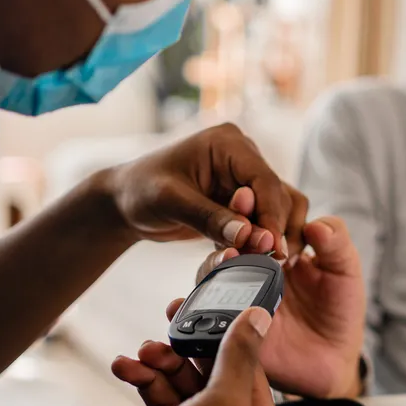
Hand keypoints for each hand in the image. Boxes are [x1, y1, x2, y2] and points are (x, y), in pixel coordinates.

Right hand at [93, 308, 281, 405]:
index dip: (224, 337)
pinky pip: (160, 402)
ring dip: (158, 366)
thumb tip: (258, 320)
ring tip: (140, 355)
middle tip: (163, 333)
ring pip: (181, 385)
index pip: (248, 365)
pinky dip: (145, 384)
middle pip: (211, 373)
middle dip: (184, 351)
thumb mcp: (220, 404)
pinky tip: (128, 370)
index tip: (202, 313)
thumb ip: (238, 358)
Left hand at [108, 123, 308, 256]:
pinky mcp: (242, 200)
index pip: (264, 180)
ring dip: (274, 236)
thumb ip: (209, 217)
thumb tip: (248, 236)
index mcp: (228, 144)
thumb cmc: (140, 190)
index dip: (272, 215)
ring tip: (263, 262)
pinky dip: (261, 240)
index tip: (272, 248)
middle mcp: (244, 156)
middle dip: (273, 229)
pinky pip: (265, 221)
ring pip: (281, 208)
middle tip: (267, 262)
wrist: (125, 201)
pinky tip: (249, 258)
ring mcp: (245, 178)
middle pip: (279, 195)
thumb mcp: (170, 202)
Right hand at [111, 212, 365, 405]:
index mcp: (275, 250)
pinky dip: (187, 311)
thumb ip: (336, 244)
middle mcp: (251, 272)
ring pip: (211, 278)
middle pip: (227, 246)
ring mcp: (238, 300)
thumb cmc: (340, 311)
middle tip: (239, 235)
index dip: (249, 208)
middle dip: (227, 237)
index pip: (256, 222)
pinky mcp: (229, 331)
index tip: (246, 196)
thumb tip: (316, 224)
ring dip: (210, 268)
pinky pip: (202, 319)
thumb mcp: (345, 271)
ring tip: (223, 262)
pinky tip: (180, 306)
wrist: (335, 361)